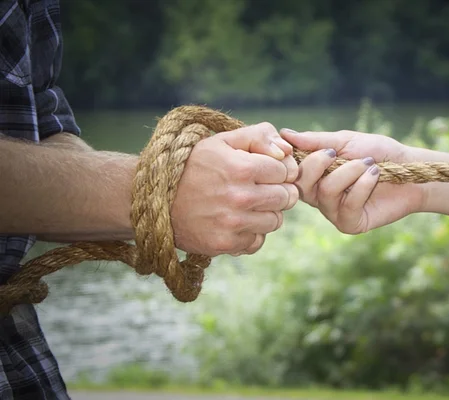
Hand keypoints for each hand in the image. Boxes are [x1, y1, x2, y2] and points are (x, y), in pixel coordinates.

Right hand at [171, 123, 298, 255]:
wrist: (155, 200)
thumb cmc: (194, 166)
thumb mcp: (222, 141)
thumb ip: (259, 136)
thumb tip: (286, 151)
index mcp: (241, 167)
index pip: (286, 171)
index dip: (279, 170)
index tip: (265, 172)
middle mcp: (239, 197)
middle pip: (286, 197)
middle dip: (277, 192)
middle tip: (259, 189)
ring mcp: (232, 223)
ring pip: (276, 221)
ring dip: (266, 214)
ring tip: (246, 206)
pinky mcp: (225, 244)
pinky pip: (257, 241)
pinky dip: (250, 234)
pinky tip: (235, 223)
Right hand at [280, 129, 424, 233]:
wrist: (412, 171)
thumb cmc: (379, 153)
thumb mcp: (346, 141)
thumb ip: (317, 140)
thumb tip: (284, 134)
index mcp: (314, 174)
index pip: (291, 171)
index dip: (292, 160)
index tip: (307, 146)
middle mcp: (319, 195)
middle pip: (300, 185)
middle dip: (317, 164)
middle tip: (335, 153)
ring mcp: (334, 211)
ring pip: (325, 193)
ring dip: (348, 172)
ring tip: (368, 164)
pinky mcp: (351, 224)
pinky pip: (346, 207)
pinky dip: (361, 187)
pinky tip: (374, 175)